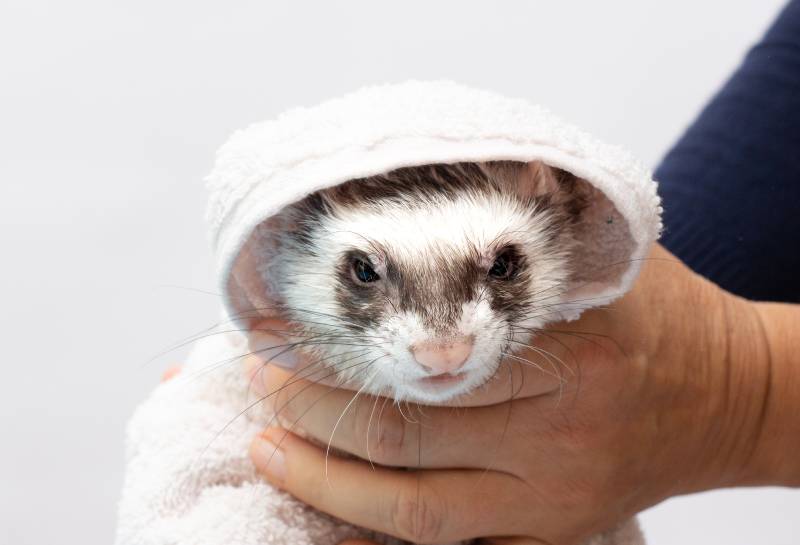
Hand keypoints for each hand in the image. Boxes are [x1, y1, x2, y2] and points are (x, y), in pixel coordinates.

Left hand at [243, 244, 777, 544]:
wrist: (727, 397)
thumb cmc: (658, 315)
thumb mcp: (599, 259)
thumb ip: (517, 244)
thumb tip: (414, 220)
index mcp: (566, 350)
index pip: (422, 353)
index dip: (338, 345)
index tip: (280, 323)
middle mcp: (554, 432)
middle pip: (401, 432)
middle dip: (311, 405)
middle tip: (260, 374)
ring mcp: (549, 495)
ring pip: (410, 507)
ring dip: (323, 477)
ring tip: (268, 444)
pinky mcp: (549, 532)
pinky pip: (447, 543)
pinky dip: (377, 524)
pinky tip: (328, 495)